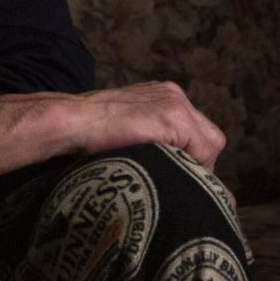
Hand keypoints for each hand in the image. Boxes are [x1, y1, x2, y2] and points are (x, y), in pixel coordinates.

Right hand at [0, 81, 226, 181]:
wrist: (70, 124)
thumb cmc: (86, 138)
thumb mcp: (125, 140)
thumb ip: (148, 150)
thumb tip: (177, 179)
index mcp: (160, 98)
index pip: (194, 132)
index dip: (191, 159)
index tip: (178, 179)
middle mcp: (172, 95)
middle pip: (207, 137)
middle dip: (199, 164)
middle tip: (180, 185)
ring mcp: (175, 104)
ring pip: (209, 143)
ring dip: (197, 167)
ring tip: (174, 183)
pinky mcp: (175, 116)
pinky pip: (202, 147)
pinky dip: (194, 165)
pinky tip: (173, 175)